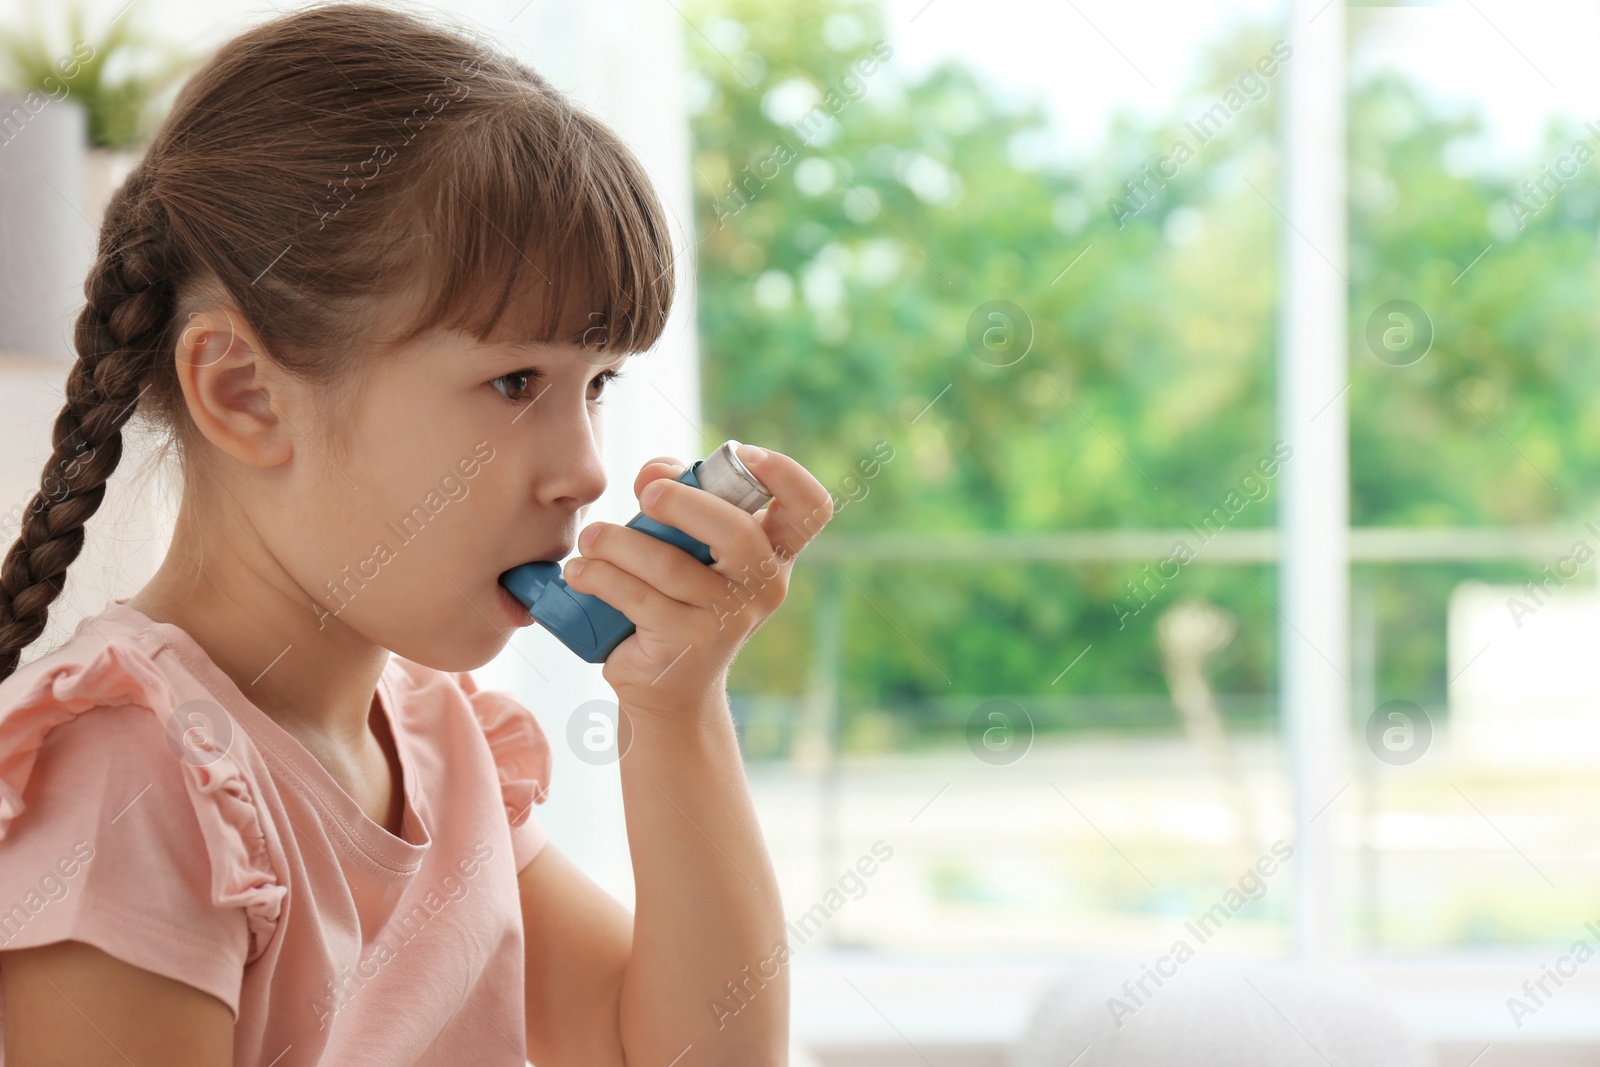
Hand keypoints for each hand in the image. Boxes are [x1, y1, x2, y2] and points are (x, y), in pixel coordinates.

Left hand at [563, 444, 833, 721]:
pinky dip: (600, 576)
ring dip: (617, 543)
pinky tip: (580, 571)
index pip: (811, 509)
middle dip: (686, 504)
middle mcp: (765, 586)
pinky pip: (637, 598)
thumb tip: (652, 479)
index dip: (786, 474)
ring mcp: (730, 619)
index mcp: (776, 552)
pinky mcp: (688, 644)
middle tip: (647, 496)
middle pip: (739, 532)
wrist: (670, 684)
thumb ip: (677, 491)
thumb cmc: (678, 595)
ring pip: (670, 565)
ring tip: (590, 538)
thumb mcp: (688, 541)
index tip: (743, 454)